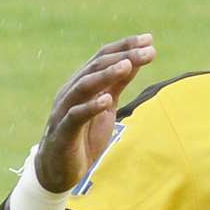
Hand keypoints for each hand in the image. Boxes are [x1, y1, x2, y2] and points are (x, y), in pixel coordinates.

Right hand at [36, 33, 156, 191]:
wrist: (59, 170)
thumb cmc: (84, 136)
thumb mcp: (106, 106)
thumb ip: (117, 84)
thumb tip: (134, 61)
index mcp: (82, 83)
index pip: (103, 57)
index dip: (125, 46)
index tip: (149, 39)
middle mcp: (71, 91)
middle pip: (96, 66)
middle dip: (124, 56)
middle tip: (149, 50)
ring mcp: (65, 110)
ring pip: (84, 86)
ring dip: (107, 74)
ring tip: (127, 65)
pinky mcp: (63, 132)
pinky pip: (75, 115)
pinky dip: (91, 107)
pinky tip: (107, 100)